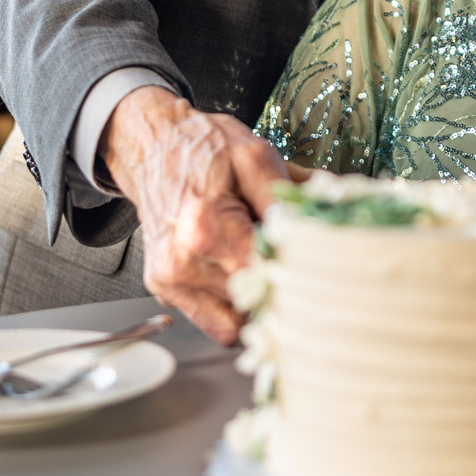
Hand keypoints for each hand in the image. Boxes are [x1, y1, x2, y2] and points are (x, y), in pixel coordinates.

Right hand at [100, 87, 290, 343]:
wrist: (153, 147)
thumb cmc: (203, 148)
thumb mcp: (255, 156)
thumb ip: (287, 198)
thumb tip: (322, 226)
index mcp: (204, 225)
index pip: (265, 276)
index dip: (295, 272)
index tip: (313, 262)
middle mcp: (181, 261)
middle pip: (252, 308)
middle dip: (279, 290)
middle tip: (294, 264)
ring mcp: (169, 280)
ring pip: (233, 327)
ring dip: (256, 304)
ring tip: (263, 265)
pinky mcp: (165, 289)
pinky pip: (213, 322)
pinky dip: (234, 306)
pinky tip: (241, 271)